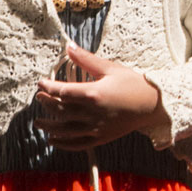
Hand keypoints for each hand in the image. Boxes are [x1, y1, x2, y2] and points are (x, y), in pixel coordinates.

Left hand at [35, 43, 163, 149]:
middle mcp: (92, 114)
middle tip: (38, 99)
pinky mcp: (101, 138)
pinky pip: (78, 144)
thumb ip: (86, 59)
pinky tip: (53, 140)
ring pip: (66, 130)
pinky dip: (64, 143)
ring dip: (50, 126)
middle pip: (61, 111)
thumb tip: (68, 46)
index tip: (41, 83)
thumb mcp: (109, 67)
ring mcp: (96, 128)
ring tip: (38, 122)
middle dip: (47, 105)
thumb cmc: (132, 83)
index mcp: (93, 94)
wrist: (153, 104)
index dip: (49, 88)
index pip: (63, 92)